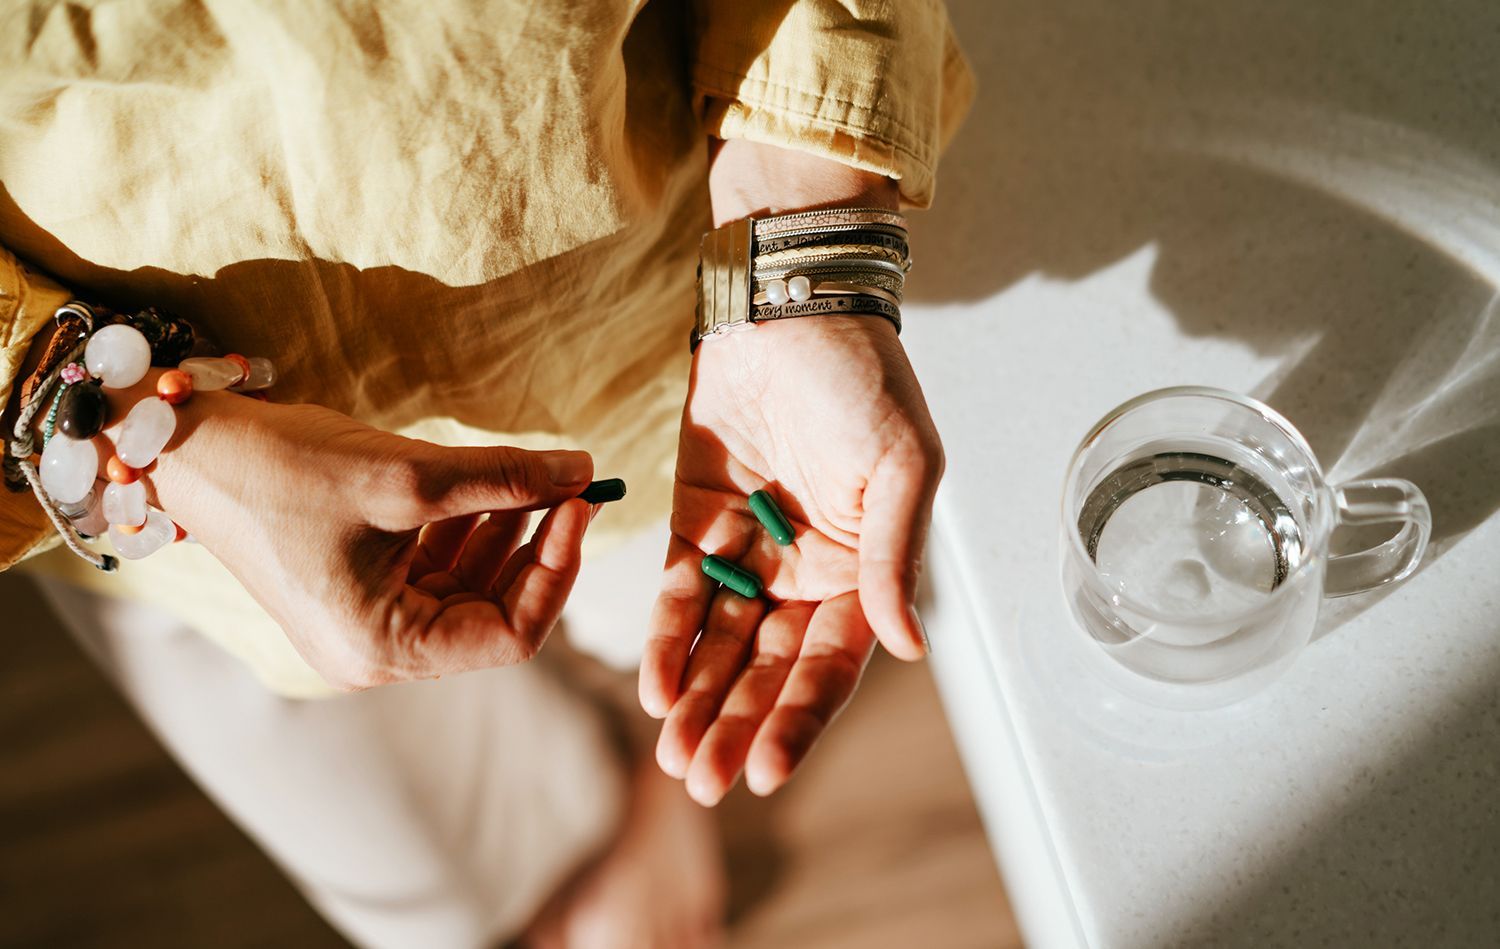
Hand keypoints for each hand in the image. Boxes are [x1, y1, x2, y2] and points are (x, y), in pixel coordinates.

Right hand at [114, 374, 595, 688]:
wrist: (188, 450)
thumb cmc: (283, 469)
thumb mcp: (407, 475)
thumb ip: (504, 479)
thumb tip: (584, 471)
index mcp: (383, 649)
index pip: (511, 636)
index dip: (556, 570)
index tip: (579, 504)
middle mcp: (376, 652)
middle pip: (493, 612)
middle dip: (536, 547)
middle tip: (571, 485)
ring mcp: (367, 622)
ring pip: (468, 586)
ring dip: (506, 533)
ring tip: (536, 478)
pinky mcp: (359, 587)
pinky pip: (435, 568)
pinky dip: (468, 529)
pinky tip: (491, 487)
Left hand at [639, 316, 942, 804]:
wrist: (788, 308)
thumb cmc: (862, 381)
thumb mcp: (900, 466)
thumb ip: (894, 557)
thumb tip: (909, 647)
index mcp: (861, 571)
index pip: (830, 663)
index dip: (801, 717)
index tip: (769, 770)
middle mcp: (805, 574)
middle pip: (768, 669)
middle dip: (738, 725)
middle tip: (705, 782)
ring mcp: (748, 552)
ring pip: (720, 644)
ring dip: (699, 699)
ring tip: (676, 754)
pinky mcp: (695, 522)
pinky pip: (680, 591)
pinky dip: (668, 637)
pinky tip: (655, 686)